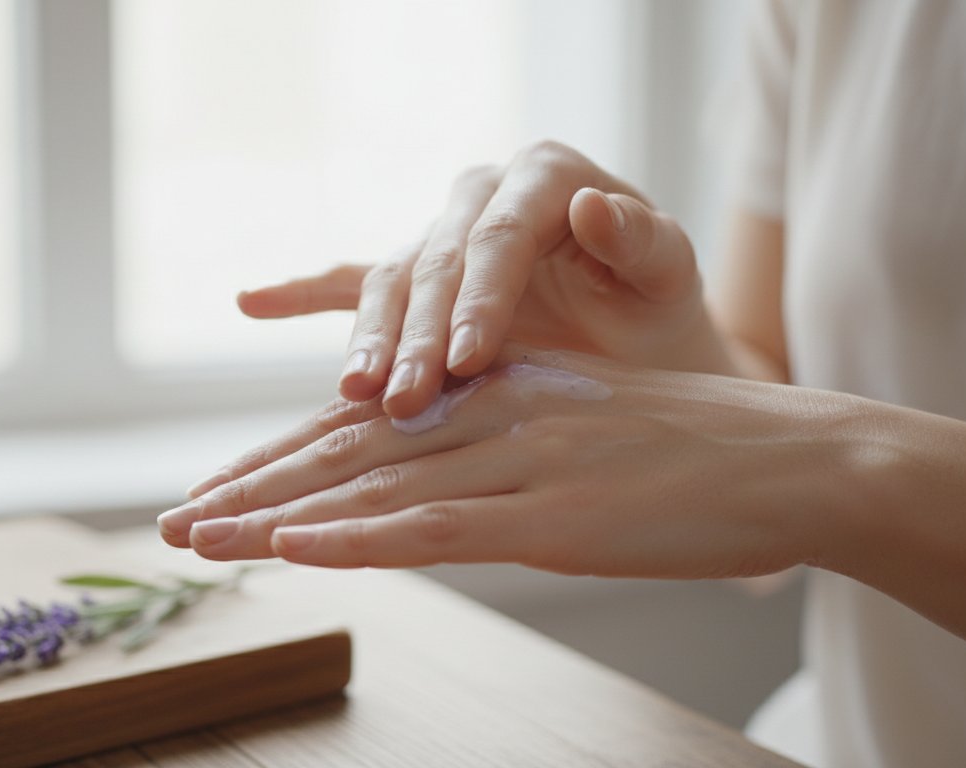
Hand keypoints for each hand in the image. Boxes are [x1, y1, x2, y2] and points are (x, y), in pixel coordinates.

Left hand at [160, 347, 837, 575]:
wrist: (792, 458)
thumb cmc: (686, 453)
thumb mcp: (574, 432)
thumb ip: (500, 444)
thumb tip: (436, 476)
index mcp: (489, 391)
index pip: (361, 429)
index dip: (279, 462)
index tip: (215, 493)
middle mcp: (488, 413)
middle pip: (344, 453)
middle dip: (250, 489)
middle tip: (173, 521)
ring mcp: (518, 461)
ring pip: (372, 488)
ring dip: (273, 515)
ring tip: (196, 536)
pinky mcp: (554, 515)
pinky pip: (437, 525)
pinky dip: (357, 537)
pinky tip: (293, 546)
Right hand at [237, 141, 728, 420]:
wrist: (638, 343)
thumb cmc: (657, 311)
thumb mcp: (668, 277)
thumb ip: (640, 241)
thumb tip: (592, 206)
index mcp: (544, 176)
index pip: (499, 236)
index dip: (479, 297)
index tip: (468, 360)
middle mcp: (482, 195)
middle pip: (434, 262)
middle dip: (415, 335)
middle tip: (401, 398)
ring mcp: (440, 235)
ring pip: (389, 281)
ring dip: (368, 339)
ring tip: (352, 389)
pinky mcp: (414, 276)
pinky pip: (349, 282)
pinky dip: (302, 294)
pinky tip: (253, 303)